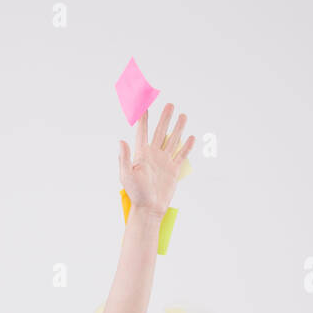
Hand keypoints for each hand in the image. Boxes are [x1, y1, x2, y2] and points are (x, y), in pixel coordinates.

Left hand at [118, 102, 193, 217]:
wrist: (149, 208)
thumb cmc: (136, 193)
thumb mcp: (126, 175)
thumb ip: (124, 157)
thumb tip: (121, 141)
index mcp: (141, 154)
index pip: (143, 131)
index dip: (144, 118)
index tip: (145, 104)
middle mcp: (153, 155)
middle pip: (160, 132)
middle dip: (165, 118)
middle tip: (170, 105)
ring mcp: (164, 162)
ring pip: (173, 140)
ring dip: (177, 128)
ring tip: (182, 115)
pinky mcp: (173, 170)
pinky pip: (181, 156)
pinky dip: (187, 147)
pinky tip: (191, 137)